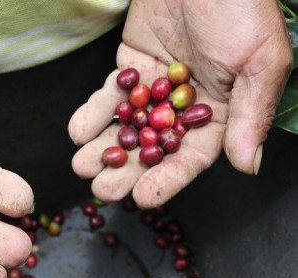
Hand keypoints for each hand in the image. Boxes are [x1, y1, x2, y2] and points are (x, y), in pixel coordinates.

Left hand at [69, 0, 292, 207]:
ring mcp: (155, 90)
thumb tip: (247, 166)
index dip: (168, 179)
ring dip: (104, 148)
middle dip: (126, 170)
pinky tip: (78, 133)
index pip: (191, 157)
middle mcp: (185, 108)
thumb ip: (251, 114)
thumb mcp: (260, 60)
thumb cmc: (241, 5)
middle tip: (102, 188)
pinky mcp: (131, 68)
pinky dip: (93, 114)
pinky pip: (110, 97)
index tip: (142, 197)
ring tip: (83, 165)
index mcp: (220, 113)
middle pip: (153, 149)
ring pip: (128, 127)